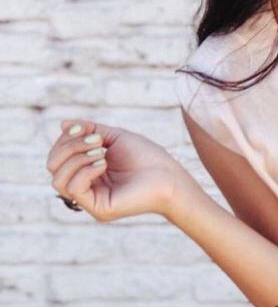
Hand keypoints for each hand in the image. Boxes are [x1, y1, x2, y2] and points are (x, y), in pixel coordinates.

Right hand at [46, 118, 187, 221]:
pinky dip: (86, 171)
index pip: (57, 156)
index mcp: (86, 171)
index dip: (65, 139)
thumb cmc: (147, 156)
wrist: (170, 175)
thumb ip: (90, 130)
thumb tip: (63, 124)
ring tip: (101, 153)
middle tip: (97, 141)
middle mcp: (84, 187)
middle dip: (70, 147)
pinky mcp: (98, 209)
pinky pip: (74, 189)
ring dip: (77, 158)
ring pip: (58, 179)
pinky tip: (104, 164)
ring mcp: (89, 200)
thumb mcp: (115, 137)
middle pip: (52, 166)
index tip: (86, 130)